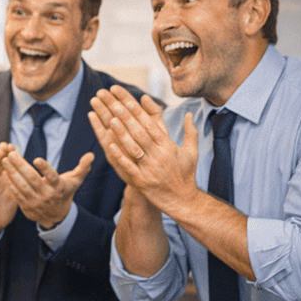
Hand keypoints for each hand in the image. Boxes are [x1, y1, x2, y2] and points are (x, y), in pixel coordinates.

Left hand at [2, 149, 93, 228]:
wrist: (57, 216)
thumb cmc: (65, 192)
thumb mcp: (74, 181)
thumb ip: (82, 167)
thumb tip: (91, 154)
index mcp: (58, 187)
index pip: (52, 176)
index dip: (45, 168)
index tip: (37, 159)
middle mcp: (46, 195)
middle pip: (32, 179)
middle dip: (20, 166)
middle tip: (11, 154)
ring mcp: (35, 202)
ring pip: (22, 186)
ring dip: (11, 173)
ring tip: (4, 161)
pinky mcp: (26, 207)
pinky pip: (16, 194)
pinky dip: (9, 184)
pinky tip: (3, 173)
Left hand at [88, 85, 199, 213]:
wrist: (183, 200)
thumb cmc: (186, 175)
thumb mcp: (191, 152)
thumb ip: (190, 132)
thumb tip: (189, 115)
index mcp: (169, 146)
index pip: (151, 124)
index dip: (138, 111)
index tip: (126, 99)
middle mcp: (159, 155)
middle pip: (140, 132)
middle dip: (126, 116)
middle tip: (113, 102)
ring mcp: (150, 168)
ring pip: (133, 147)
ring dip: (120, 132)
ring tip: (109, 118)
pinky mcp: (142, 181)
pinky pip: (128, 166)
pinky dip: (119, 155)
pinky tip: (109, 144)